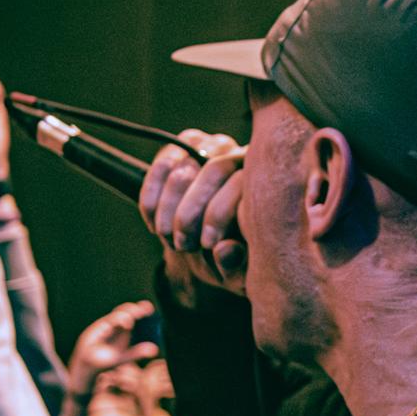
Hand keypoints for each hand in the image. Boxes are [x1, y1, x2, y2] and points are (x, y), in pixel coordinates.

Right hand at [67, 299, 158, 395]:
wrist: (88, 366)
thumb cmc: (105, 361)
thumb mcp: (124, 357)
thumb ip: (137, 352)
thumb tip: (155, 349)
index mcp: (123, 329)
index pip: (133, 315)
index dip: (141, 309)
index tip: (150, 308)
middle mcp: (116, 325)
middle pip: (126, 310)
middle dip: (136, 308)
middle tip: (147, 309)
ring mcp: (106, 324)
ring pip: (118, 312)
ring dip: (128, 313)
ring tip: (138, 318)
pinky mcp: (98, 327)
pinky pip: (109, 320)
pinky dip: (119, 320)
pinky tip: (128, 325)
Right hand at [139, 131, 248, 300]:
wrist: (214, 242)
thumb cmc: (233, 256)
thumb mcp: (238, 270)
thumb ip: (235, 263)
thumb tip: (224, 249)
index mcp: (265, 182)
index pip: (241, 183)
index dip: (219, 215)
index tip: (205, 245)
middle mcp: (241, 155)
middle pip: (213, 170)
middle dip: (190, 211)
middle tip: (181, 244)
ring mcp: (213, 146)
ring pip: (184, 167)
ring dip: (168, 205)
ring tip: (165, 236)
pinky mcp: (185, 145)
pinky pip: (162, 164)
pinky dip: (151, 195)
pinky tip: (153, 223)